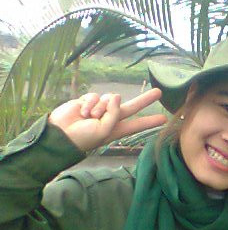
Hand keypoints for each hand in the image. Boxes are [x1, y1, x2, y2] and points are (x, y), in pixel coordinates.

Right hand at [48, 89, 167, 151]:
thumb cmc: (83, 137)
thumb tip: (117, 96)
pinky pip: (95, 96)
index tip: (164, 119)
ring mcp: (100, 109)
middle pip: (132, 107)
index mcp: (117, 129)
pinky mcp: (88, 101)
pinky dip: (89, 103)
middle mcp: (111, 118)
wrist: (61, 133)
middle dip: (145, 99)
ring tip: (90, 117)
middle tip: (159, 92)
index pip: (137, 125)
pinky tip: (82, 112)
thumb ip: (114, 114)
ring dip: (100, 107)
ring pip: (110, 98)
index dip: (149, 122)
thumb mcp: (104, 131)